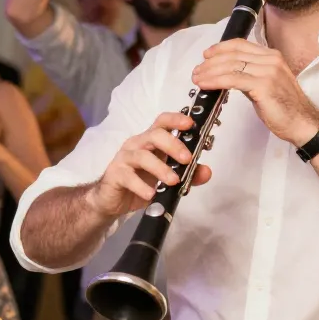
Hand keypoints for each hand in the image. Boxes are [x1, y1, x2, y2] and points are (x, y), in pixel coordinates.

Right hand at [89, 110, 212, 217]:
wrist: (111, 200)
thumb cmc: (140, 183)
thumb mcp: (167, 180)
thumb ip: (188, 175)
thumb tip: (207, 172)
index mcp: (151, 141)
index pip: (162, 122)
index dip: (176, 119)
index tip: (190, 124)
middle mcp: (137, 144)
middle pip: (154, 135)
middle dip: (173, 145)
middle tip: (187, 159)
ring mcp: (124, 158)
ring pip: (142, 156)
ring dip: (160, 168)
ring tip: (174, 181)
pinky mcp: (115, 174)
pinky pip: (128, 177)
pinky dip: (141, 186)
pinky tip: (151, 194)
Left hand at [192, 40, 318, 144]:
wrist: (303, 124)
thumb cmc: (286, 109)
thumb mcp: (267, 85)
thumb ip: (250, 76)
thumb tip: (229, 75)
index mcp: (272, 57)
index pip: (241, 45)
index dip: (221, 48)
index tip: (207, 55)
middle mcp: (271, 60)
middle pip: (233, 54)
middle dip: (211, 61)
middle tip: (197, 70)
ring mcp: (268, 72)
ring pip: (230, 65)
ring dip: (209, 71)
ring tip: (197, 78)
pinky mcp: (263, 86)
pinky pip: (233, 79)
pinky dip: (215, 81)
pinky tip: (206, 84)